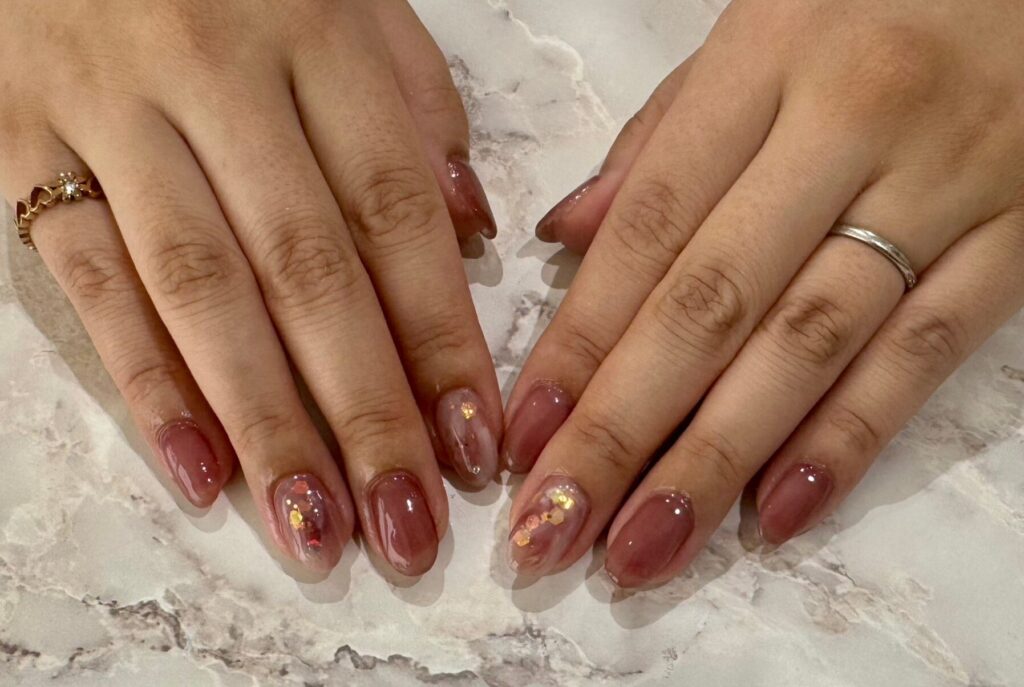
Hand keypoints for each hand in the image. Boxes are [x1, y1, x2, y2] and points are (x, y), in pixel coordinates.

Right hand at [1, 0, 501, 574]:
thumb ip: (412, 100)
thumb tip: (467, 231)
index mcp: (312, 31)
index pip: (393, 212)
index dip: (440, 337)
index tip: (472, 444)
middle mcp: (213, 73)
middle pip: (307, 270)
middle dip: (364, 412)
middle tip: (407, 526)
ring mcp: (107, 111)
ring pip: (201, 292)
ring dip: (265, 425)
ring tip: (316, 532)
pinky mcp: (15, 143)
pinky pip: (85, 280)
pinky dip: (144, 383)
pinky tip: (197, 475)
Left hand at [506, 0, 1023, 585]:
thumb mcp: (759, 27)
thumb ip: (662, 137)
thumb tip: (566, 236)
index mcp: (766, 62)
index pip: (649, 229)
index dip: (578, 343)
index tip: (523, 437)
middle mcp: (849, 125)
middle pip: (711, 304)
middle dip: (622, 430)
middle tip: (553, 527)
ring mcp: (944, 184)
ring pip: (809, 345)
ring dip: (715, 459)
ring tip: (643, 547)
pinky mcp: (1020, 233)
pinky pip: (927, 352)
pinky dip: (848, 441)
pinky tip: (774, 515)